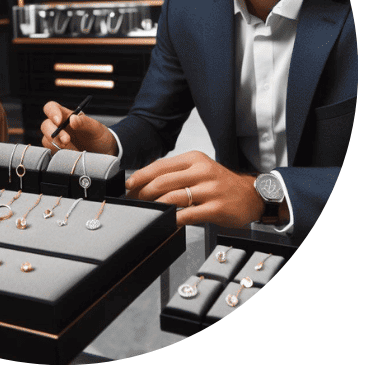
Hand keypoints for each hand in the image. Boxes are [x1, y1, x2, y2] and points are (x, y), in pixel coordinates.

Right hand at [39, 101, 116, 154]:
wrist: (104, 154)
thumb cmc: (99, 137)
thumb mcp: (96, 128)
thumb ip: (85, 122)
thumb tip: (72, 119)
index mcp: (67, 116)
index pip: (51, 108)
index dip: (51, 112)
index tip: (58, 121)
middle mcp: (59, 127)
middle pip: (45, 125)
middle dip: (54, 133)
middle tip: (67, 140)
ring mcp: (57, 140)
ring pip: (46, 140)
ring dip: (58, 145)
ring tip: (74, 150)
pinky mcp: (57, 152)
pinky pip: (51, 152)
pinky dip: (59, 154)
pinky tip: (71, 156)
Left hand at [124, 150, 263, 227]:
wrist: (251, 196)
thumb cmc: (221, 184)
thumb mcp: (200, 170)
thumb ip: (176, 174)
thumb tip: (145, 183)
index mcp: (194, 159)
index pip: (160, 166)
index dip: (141, 177)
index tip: (129, 186)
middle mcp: (202, 172)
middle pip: (162, 182)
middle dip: (143, 194)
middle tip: (135, 203)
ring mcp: (210, 190)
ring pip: (172, 197)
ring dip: (155, 207)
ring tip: (148, 212)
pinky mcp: (216, 208)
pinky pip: (188, 214)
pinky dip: (173, 219)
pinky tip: (167, 222)